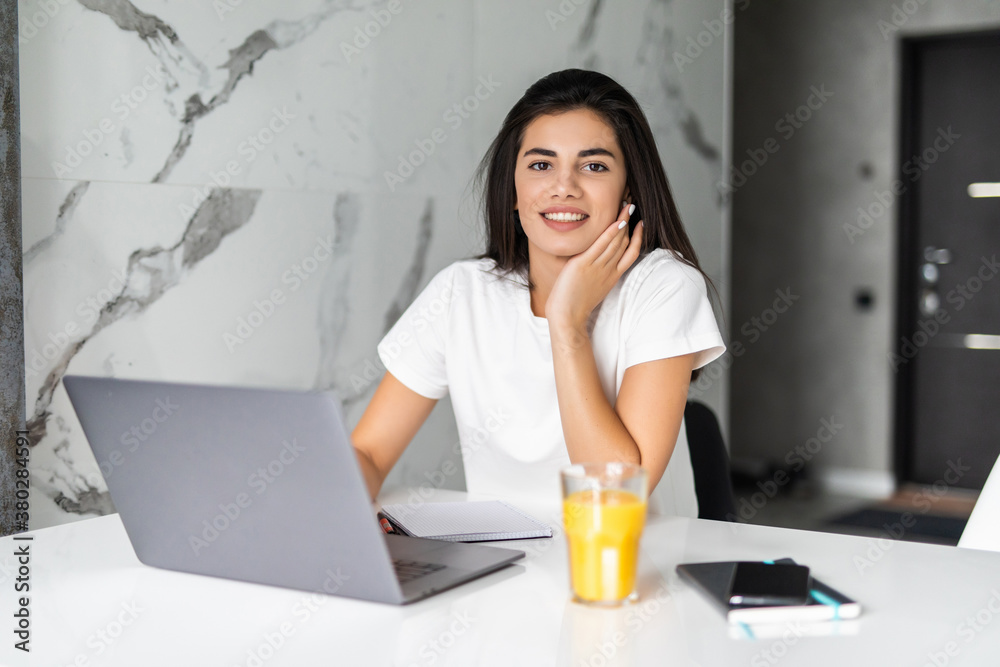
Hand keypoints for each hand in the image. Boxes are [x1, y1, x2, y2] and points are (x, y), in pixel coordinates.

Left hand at [545, 202, 642, 332]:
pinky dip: (610, 233)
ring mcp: (597, 268)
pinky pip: (601, 246)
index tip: (640, 223)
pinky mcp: (584, 265)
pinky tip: (617, 222)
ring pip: (616, 242)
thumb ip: (595, 274)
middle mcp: (608, 270)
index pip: (630, 253)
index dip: (638, 236)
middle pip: (624, 242)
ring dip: (622, 222)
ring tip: (626, 205)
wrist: (567, 317)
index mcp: (612, 276)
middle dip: (629, 222)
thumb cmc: (574, 305)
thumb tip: (592, 262)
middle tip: (630, 205)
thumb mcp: (591, 287)